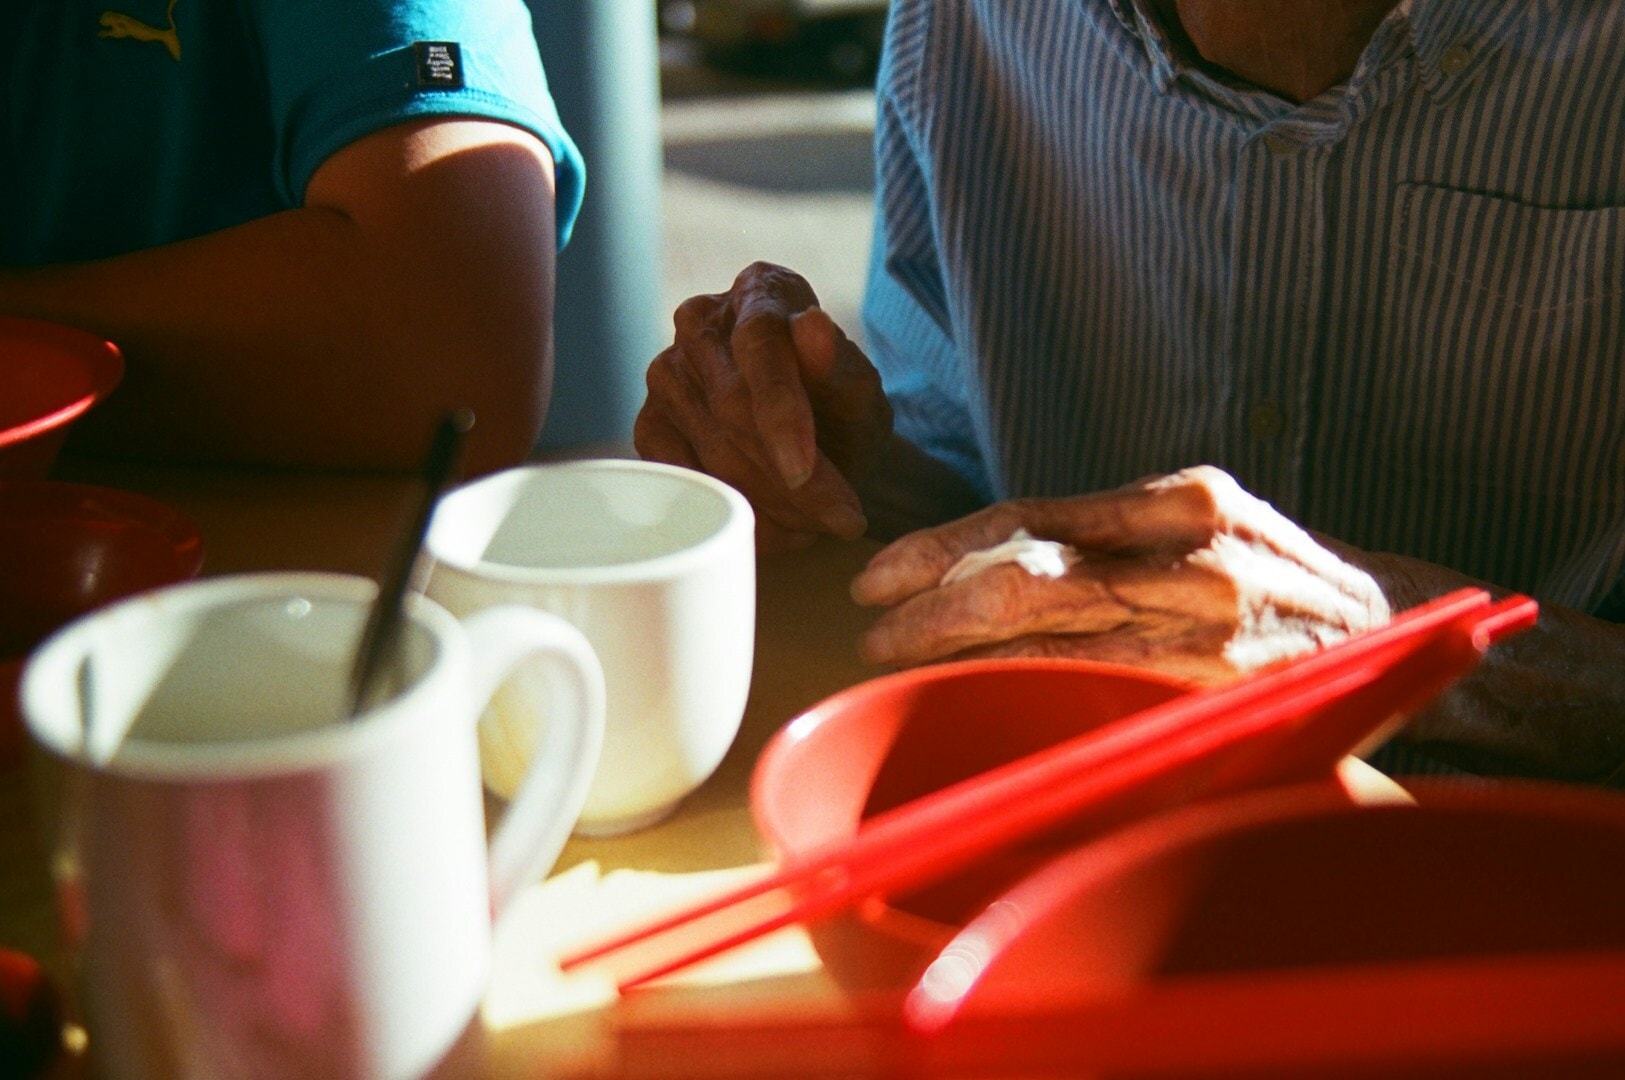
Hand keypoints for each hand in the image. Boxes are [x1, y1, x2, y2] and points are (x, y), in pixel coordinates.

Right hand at [634, 262, 892, 549]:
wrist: (820, 448)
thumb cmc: (842, 409)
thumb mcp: (860, 394)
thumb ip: (839, 366)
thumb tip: (812, 324)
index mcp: (759, 290)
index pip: (759, 345)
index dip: (781, 412)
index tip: (803, 471)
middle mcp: (699, 321)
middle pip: (732, 409)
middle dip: (790, 479)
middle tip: (842, 521)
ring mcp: (666, 373)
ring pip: (711, 454)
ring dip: (771, 505)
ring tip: (820, 526)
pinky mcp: (649, 426)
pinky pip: (685, 482)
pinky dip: (736, 515)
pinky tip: (780, 529)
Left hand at [851, 466, 1390, 683]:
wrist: (1392, 637)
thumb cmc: (1274, 583)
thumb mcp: (1202, 529)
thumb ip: (1107, 538)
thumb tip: (982, 564)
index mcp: (1181, 499)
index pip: (1025, 516)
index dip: (937, 547)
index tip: (879, 575)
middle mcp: (1192, 550)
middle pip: (1020, 568)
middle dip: (927, 602)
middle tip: (872, 626)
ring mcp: (1208, 621)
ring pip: (1044, 627)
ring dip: (954, 649)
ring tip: (896, 659)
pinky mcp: (1217, 685)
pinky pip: (1089, 686)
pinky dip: (1017, 687)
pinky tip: (970, 695)